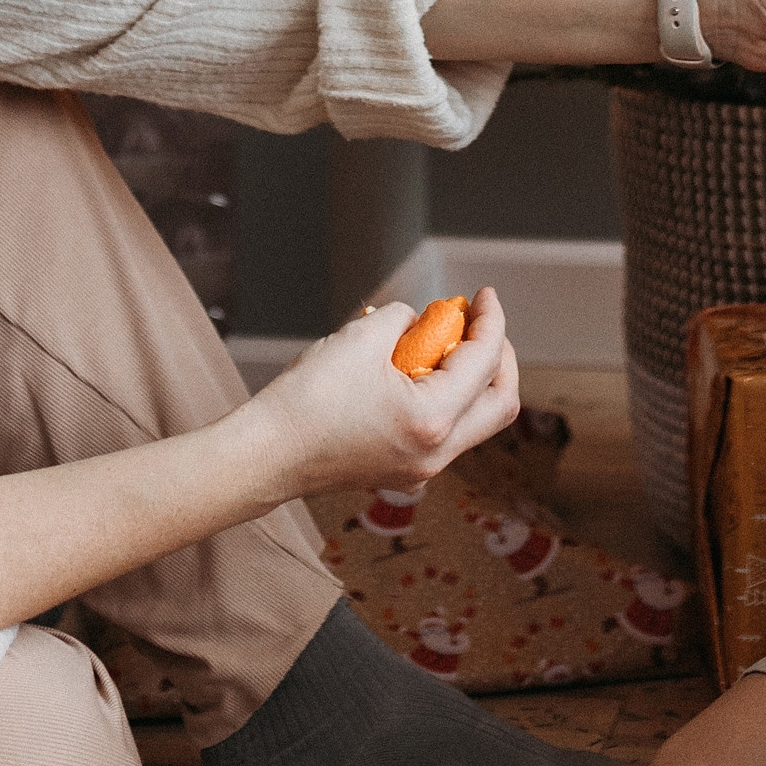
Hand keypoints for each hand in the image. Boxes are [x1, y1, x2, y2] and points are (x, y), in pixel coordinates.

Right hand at [246, 289, 520, 494]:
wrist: (266, 454)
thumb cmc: (308, 399)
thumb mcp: (362, 336)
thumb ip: (404, 319)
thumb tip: (420, 321)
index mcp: (433, 421)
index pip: (485, 363)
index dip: (491, 321)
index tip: (485, 295)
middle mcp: (436, 454)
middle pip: (499, 404)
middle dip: (498, 356)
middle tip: (479, 322)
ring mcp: (421, 469)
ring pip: (473, 421)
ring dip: (470, 377)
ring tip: (443, 340)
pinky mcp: (402, 470)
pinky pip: (443, 431)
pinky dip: (444, 396)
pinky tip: (416, 370)